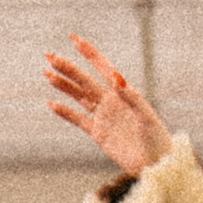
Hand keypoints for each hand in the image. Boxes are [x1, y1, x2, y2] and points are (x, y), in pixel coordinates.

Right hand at [43, 36, 173, 179]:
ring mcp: (104, 117)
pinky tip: (51, 103)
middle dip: (67, 67)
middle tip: (49, 55)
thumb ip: (131, 96)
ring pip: (78, 96)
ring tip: (46, 73)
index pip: (102, 67)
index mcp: (123, 93)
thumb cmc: (156, 139)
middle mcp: (111, 101)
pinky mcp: (99, 133)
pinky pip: (78, 120)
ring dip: (63, 85)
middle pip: (84, 79)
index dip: (89, 52)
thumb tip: (116, 76)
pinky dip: (65, 112)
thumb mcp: (146, 116)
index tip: (74, 38)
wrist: (155, 164)